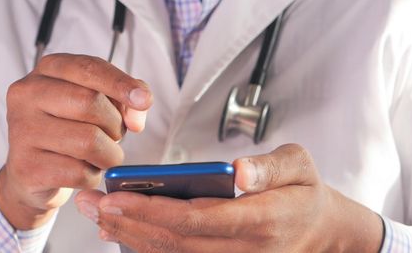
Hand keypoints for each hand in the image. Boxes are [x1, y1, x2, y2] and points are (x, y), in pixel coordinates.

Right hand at [0, 53, 152, 229]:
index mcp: (49, 69)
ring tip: (102, 156)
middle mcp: (28, 93)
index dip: (121, 84)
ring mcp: (23, 130)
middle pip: (90, 103)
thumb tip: (136, 119)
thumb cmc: (71, 129)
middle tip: (114, 136)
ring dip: (109, 154)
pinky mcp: (26, 167)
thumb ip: (126, 99)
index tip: (144, 101)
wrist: (31, 172)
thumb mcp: (100, 103)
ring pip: (88, 141)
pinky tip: (83, 172)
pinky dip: (92, 176)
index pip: (90, 68)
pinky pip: (79, 173)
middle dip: (115, 125)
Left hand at [75, 144, 382, 252]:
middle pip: (176, 242)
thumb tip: (237, 171)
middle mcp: (244, 249)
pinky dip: (149, 248)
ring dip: (131, 237)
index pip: (198, 218)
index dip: (153, 210)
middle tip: (90, 203)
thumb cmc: (306, 192)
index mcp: (262, 220)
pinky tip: (122, 233)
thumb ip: (270, 168)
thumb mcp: (300, 166)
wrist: (321, 231)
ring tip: (97, 216)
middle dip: (128, 223)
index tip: (116, 196)